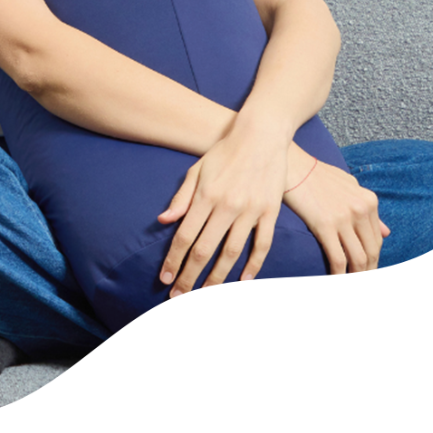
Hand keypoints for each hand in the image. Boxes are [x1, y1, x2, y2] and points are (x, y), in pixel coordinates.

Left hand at [156, 125, 288, 294]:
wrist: (261, 135)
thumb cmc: (224, 152)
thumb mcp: (197, 170)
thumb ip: (181, 197)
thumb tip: (163, 221)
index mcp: (205, 196)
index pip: (184, 237)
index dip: (173, 261)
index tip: (165, 280)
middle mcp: (226, 207)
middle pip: (204, 251)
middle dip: (189, 277)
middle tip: (179, 297)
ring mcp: (250, 211)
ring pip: (232, 254)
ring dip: (217, 278)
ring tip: (205, 294)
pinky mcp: (270, 212)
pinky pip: (262, 245)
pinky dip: (253, 266)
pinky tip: (242, 280)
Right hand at [283, 157, 390, 273]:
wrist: (292, 165)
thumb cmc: (317, 175)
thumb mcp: (349, 186)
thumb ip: (368, 209)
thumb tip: (387, 232)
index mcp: (369, 201)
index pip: (377, 239)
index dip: (372, 258)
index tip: (365, 269)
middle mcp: (361, 209)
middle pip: (372, 251)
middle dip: (368, 271)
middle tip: (360, 278)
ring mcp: (344, 218)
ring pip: (359, 258)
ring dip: (356, 275)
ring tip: (349, 281)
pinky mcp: (325, 225)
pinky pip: (338, 258)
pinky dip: (339, 274)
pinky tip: (335, 278)